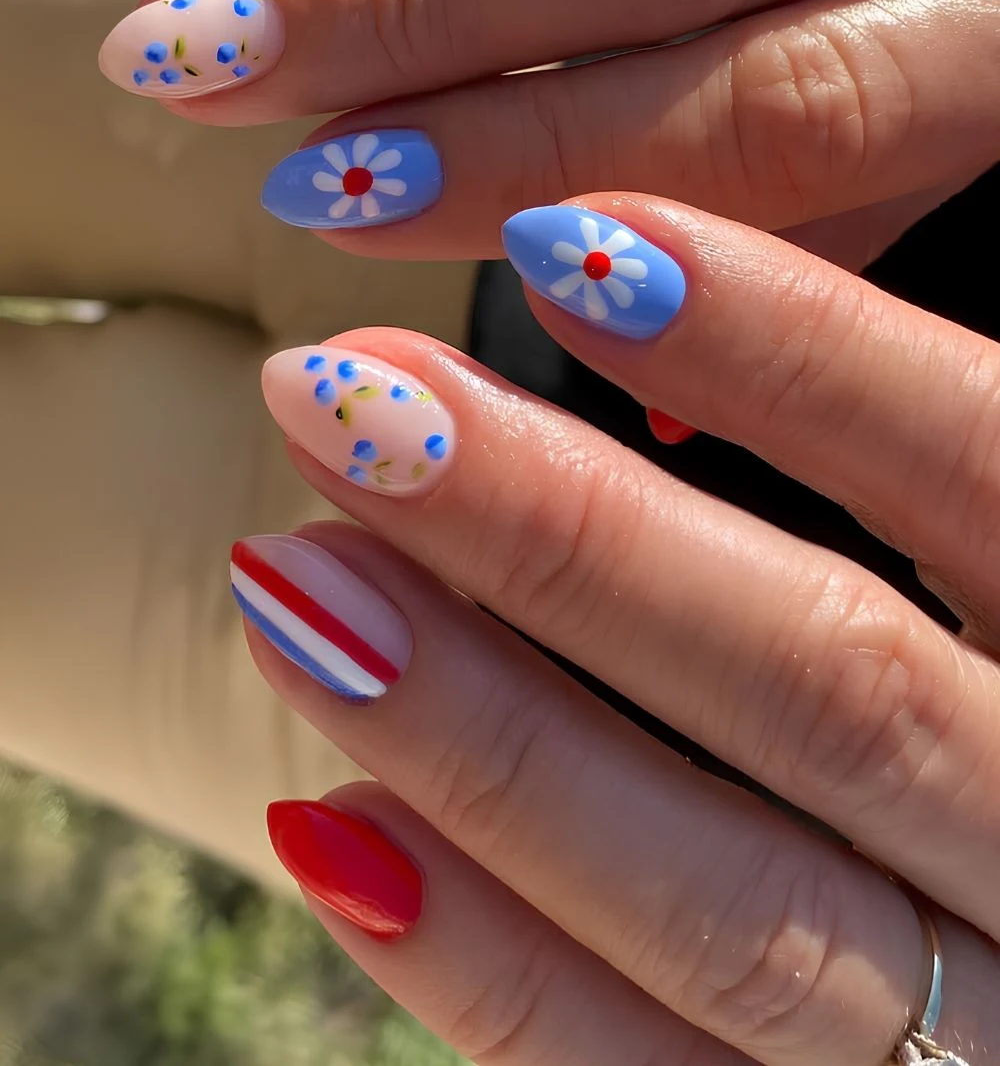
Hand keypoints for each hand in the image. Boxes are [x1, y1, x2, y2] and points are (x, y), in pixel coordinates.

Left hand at [231, 195, 999, 1063]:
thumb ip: (918, 456)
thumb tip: (633, 283)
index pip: (985, 459)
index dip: (789, 346)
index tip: (562, 239)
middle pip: (830, 685)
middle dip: (564, 534)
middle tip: (345, 397)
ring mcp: (972, 1040)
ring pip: (735, 905)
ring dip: (485, 737)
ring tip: (294, 582)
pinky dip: (487, 967)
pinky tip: (336, 826)